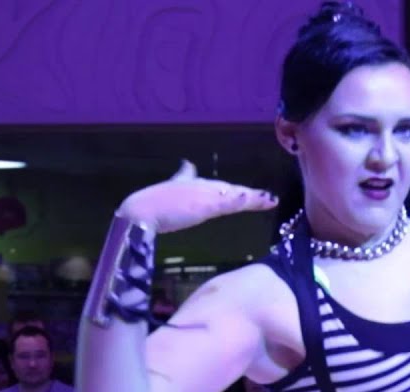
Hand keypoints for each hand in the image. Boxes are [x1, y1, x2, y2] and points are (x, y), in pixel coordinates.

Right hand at [118, 161, 277, 233]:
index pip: (221, 188)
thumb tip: (187, 163)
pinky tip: (252, 198)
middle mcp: (202, 186)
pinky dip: (240, 200)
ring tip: (270, 200)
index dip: (237, 192)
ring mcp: (204, 195)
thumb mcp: (172, 188)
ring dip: (252, 198)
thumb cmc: (152, 203)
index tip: (251, 193)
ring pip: (233, 196)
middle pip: (231, 191)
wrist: (139, 210)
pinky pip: (226, 203)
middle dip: (251, 196)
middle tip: (270, 199)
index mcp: (195, 184)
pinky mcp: (203, 204)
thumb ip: (183, 177)